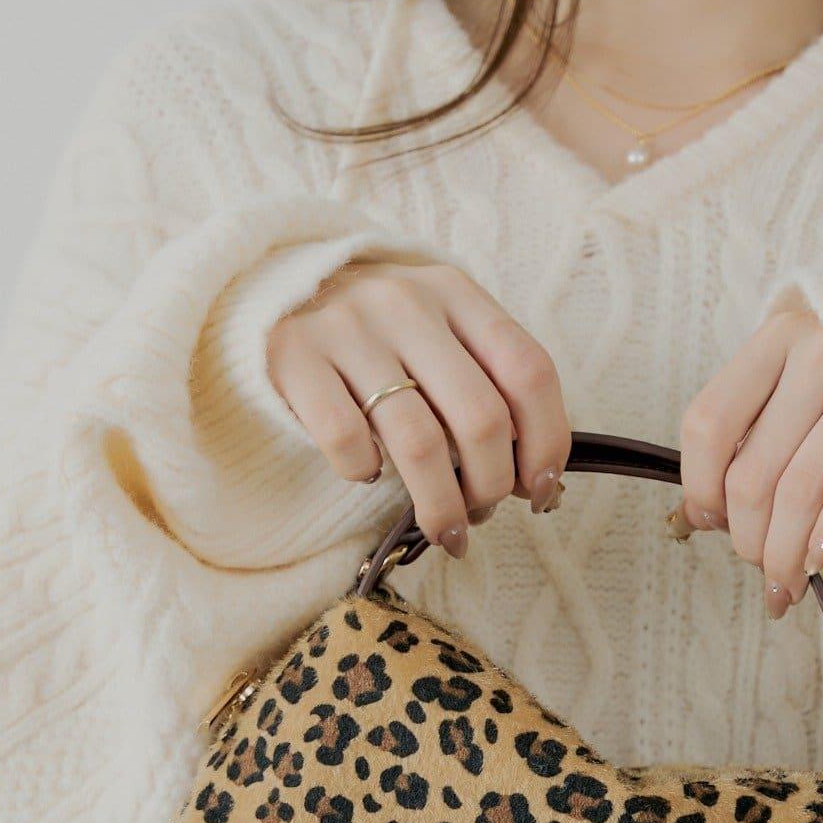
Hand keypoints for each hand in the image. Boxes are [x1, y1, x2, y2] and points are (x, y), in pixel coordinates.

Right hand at [268, 261, 569, 554]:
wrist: (274, 292)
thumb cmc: (378, 336)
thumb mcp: (439, 334)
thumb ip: (487, 385)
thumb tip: (534, 478)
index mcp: (457, 293)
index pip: (529, 372)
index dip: (547, 443)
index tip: (540, 490)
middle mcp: (406, 303)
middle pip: (482, 418)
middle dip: (492, 486)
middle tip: (480, 512)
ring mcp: (348, 328)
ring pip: (420, 443)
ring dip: (442, 506)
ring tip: (444, 529)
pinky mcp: (294, 358)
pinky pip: (348, 442)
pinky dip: (365, 474)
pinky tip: (369, 474)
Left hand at [679, 308, 822, 616]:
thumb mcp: (806, 366)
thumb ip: (757, 422)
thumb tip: (701, 513)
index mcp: (780, 337)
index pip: (709, 424)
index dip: (699, 487)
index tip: (706, 521)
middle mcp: (820, 355)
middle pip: (752, 474)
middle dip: (747, 539)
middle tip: (757, 565)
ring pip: (799, 494)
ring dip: (783, 556)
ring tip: (782, 586)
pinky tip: (818, 563)